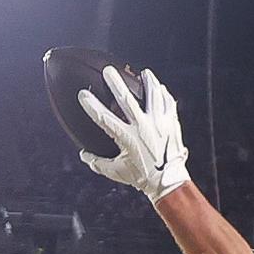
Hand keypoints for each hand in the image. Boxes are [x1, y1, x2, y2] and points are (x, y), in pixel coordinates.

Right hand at [74, 65, 190, 202]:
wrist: (169, 182)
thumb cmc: (143, 178)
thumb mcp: (117, 172)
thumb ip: (98, 163)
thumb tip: (84, 155)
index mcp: (127, 138)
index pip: (104, 118)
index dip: (91, 105)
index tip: (83, 95)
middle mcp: (142, 127)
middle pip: (126, 99)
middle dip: (115, 82)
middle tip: (108, 71)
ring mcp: (158, 123)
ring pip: (153, 95)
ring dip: (148, 82)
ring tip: (144, 73)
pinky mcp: (171, 123)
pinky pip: (168, 103)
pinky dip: (164, 94)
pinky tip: (160, 88)